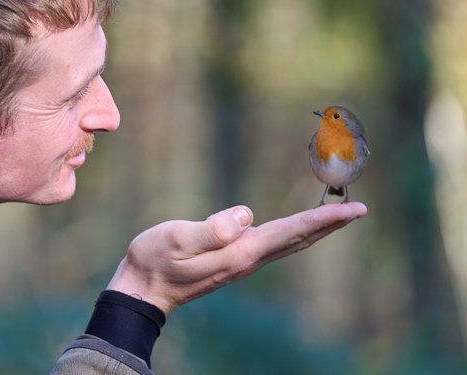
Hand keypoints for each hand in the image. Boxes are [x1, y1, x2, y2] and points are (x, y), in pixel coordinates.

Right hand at [106, 202, 366, 312]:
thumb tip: (247, 214)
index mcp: (239, 252)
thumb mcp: (177, 240)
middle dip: (329, 226)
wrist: (142, 290)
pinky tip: (294, 229)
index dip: (323, 221)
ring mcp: (240, 262)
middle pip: (297, 240)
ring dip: (314, 231)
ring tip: (336, 217)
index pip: (290, 232)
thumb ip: (212, 229)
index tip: (353, 210)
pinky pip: (273, 244)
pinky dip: (293, 233)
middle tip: (359, 211)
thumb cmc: (154, 260)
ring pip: (288, 244)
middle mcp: (247, 259)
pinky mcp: (231, 260)